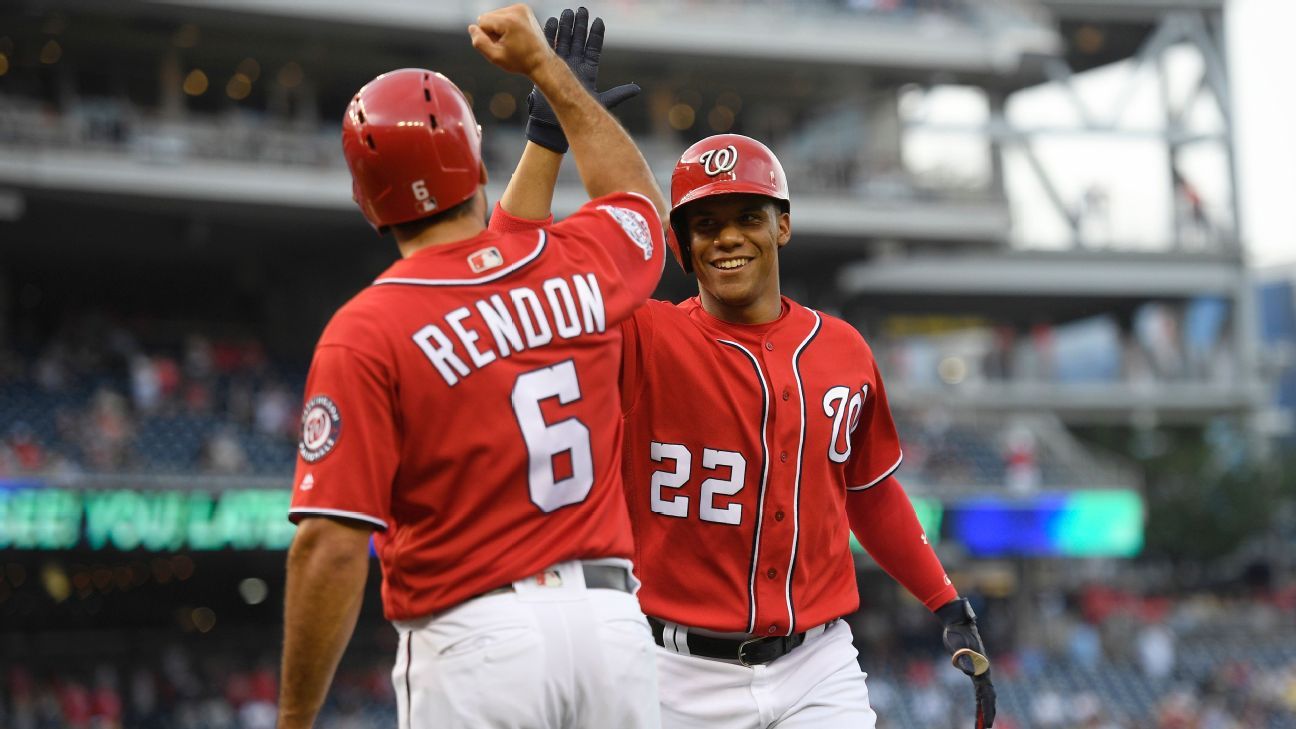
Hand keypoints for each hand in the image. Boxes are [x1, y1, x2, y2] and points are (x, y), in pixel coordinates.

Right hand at [469, 4, 553, 76]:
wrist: (541, 61)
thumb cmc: (521, 61)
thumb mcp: (495, 57)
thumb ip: (479, 42)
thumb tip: (472, 28)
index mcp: (509, 20)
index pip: (481, 21)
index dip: (486, 36)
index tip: (499, 45)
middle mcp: (516, 10)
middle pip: (488, 16)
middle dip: (493, 31)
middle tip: (507, 44)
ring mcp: (522, 8)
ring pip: (496, 15)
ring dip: (499, 28)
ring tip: (512, 40)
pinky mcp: (524, 9)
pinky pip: (505, 14)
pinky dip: (507, 24)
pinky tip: (515, 35)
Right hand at [526, 7, 641, 152]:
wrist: (554, 124)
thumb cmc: (579, 115)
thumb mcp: (603, 102)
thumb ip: (620, 93)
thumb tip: (637, 88)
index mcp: (589, 70)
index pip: (593, 48)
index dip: (596, 35)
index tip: (599, 21)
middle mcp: (575, 65)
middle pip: (578, 40)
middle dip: (579, 25)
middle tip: (581, 10)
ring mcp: (561, 64)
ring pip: (564, 41)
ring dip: (566, 26)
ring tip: (567, 12)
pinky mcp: (547, 67)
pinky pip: (549, 47)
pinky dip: (550, 35)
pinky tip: (552, 22)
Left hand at [936, 597, 996, 727]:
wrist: (957, 621)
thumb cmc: (956, 631)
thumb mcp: (957, 643)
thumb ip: (963, 656)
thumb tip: (969, 671)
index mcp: (982, 667)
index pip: (987, 693)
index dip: (987, 708)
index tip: (987, 722)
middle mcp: (984, 670)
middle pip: (989, 697)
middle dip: (988, 714)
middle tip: (985, 728)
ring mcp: (980, 670)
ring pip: (985, 695)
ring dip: (984, 710)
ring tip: (981, 726)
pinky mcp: (973, 669)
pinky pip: (978, 690)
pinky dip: (979, 702)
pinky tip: (977, 710)